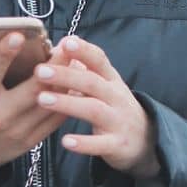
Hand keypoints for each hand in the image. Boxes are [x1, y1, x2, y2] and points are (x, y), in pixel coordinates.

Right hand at [0, 31, 66, 184]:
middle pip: (33, 88)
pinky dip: (67, 101)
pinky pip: (54, 120)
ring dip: (65, 81)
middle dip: (53, 65)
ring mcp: (17, 130)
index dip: (5, 52)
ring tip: (77, 60)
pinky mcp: (29, 141)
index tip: (18, 35)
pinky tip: (76, 84)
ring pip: (49, 104)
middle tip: (67, 45)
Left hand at [33, 36, 160, 180]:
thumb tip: (63, 43)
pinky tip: (65, 141)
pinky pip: (100, 144)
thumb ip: (86, 68)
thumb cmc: (115, 107)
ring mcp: (118, 121)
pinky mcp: (117, 144)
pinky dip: (84, 144)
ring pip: (93, 110)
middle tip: (39, 71)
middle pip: (92, 83)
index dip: (84, 50)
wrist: (146, 139)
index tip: (65, 42)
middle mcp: (116, 97)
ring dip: (67, 104)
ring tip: (42, 99)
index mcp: (111, 80)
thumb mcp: (106, 86)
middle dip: (66, 75)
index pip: (99, 60)